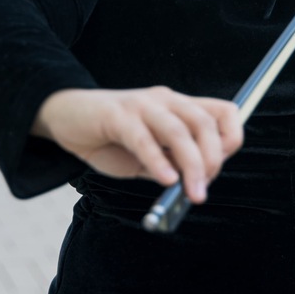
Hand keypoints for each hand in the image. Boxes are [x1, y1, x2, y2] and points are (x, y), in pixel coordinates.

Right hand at [32, 87, 242, 202]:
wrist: (64, 117)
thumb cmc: (110, 137)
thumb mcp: (149, 155)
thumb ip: (170, 164)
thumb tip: (194, 186)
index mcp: (179, 106)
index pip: (224, 113)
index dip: (230, 139)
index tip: (220, 169)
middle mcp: (166, 100)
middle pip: (204, 123)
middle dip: (212, 160)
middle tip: (203, 189)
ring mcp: (142, 105)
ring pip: (178, 131)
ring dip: (192, 165)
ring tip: (193, 193)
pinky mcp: (117, 115)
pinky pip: (144, 139)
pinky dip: (158, 161)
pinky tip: (165, 180)